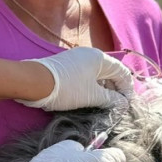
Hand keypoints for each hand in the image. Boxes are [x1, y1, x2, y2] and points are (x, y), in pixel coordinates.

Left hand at [18, 48, 134, 110]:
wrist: (34, 82)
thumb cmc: (67, 88)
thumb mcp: (92, 96)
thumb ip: (111, 100)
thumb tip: (122, 104)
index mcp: (100, 58)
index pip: (122, 72)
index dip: (127, 90)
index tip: (126, 105)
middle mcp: (90, 54)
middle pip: (111, 73)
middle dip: (116, 90)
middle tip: (116, 107)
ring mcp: (77, 59)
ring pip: (98, 75)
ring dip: (104, 90)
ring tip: (104, 105)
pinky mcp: (68, 66)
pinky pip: (86, 76)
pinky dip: (92, 87)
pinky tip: (90, 99)